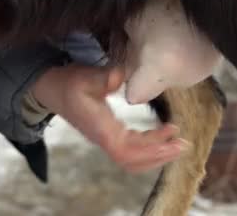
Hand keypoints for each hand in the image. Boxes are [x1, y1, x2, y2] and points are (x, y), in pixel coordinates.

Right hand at [31, 64, 188, 172]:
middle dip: (160, 156)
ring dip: (156, 153)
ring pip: (134, 157)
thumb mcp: (85, 76)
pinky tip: (163, 133)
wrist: (52, 88)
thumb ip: (105, 77)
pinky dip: (149, 144)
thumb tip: (121, 76)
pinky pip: (132, 148)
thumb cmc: (68, 83)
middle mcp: (105, 138)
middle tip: (184, 145)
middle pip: (134, 160)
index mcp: (101, 128)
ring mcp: (107, 138)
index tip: (172, 140)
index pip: (126, 151)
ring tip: (177, 142)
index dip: (150, 150)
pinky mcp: (109, 133)